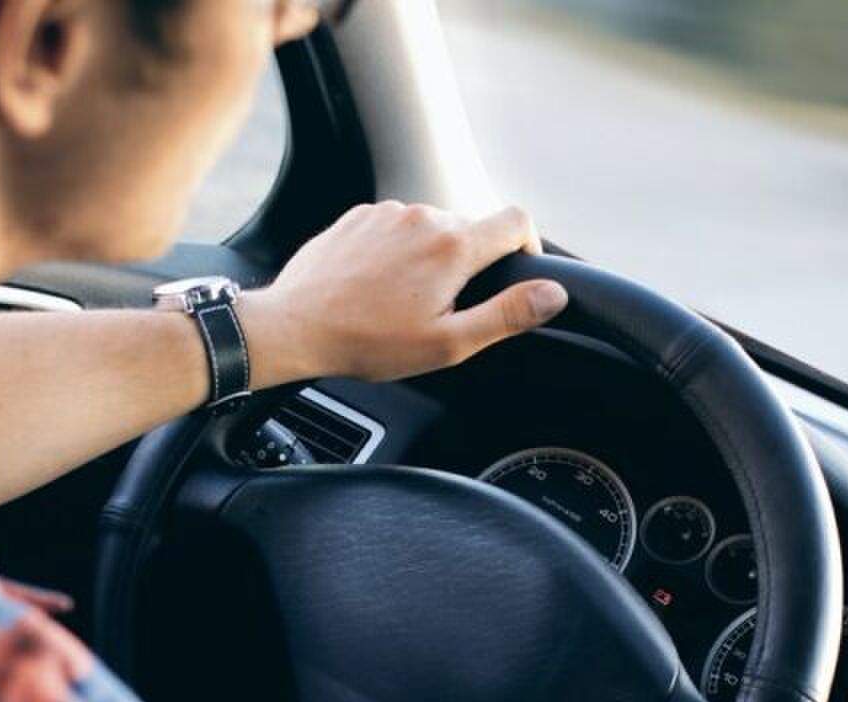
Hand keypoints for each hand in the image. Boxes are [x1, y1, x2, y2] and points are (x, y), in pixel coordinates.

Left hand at [236, 201, 569, 387]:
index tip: (516, 272)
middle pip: (470, 229)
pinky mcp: (358, 217)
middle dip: (468, 265)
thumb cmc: (367, 342)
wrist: (294, 326)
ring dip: (429, 258)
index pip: (517, 221)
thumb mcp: (447, 342)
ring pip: (430, 228)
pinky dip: (396, 252)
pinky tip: (375, 287)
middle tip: (442, 309)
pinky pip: (394, 228)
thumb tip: (553, 295)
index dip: (528, 246)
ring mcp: (387, 212)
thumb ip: (506, 315)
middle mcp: (424, 216)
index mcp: (453, 246)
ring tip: (402, 302)